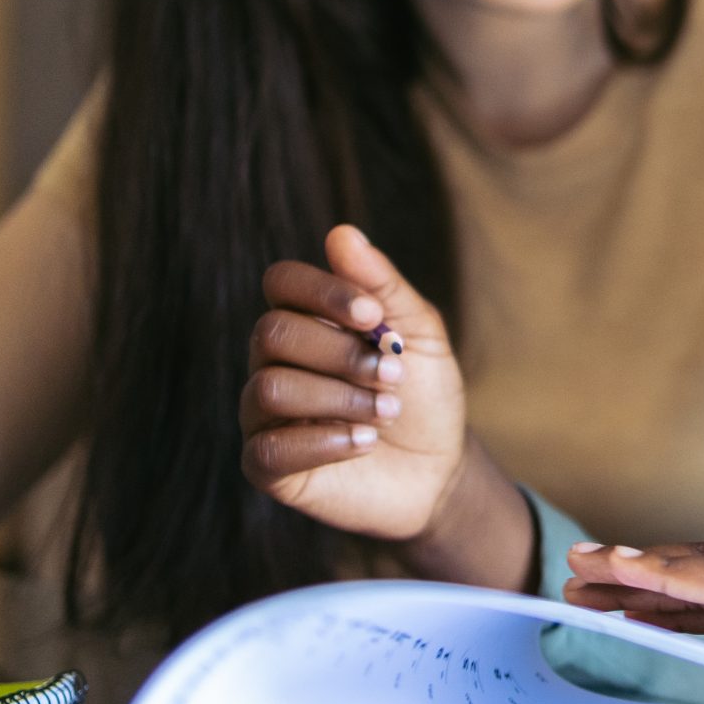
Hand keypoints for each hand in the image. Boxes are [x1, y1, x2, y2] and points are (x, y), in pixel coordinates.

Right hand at [241, 225, 469, 542]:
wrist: (439, 471)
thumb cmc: (424, 396)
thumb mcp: (420, 335)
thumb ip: (382, 286)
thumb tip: (341, 233)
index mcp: (306, 321)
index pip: (281, 282)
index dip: (322, 292)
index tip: (373, 316)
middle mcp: (274, 362)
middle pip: (271, 332)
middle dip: (341, 353)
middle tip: (394, 374)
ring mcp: (264, 414)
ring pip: (269, 388)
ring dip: (339, 398)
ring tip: (384, 413)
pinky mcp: (267, 465)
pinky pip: (269, 446)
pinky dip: (325, 442)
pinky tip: (363, 444)